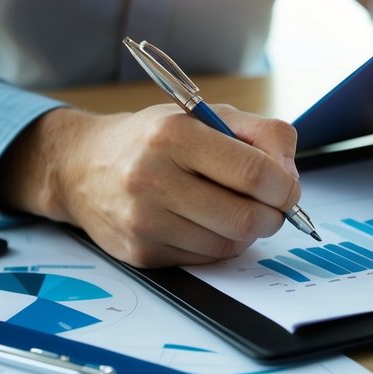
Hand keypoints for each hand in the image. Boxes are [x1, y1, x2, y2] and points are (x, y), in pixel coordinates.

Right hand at [0, 104, 302, 266]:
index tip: (287, 188)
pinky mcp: (141, 253)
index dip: (285, 187)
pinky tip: (204, 222)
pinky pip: (204, 259)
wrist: (82, 166)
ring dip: (245, 231)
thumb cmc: (153, 139)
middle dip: (272, 216)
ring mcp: (144, 220)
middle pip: (246, 218)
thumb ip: (260, 134)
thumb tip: (290, 177)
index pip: (254, 174)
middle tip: (271, 206)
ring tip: (232, 208)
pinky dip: (217, 244)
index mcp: (174, 134)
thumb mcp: (205, 115)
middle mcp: (152, 178)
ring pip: (228, 244)